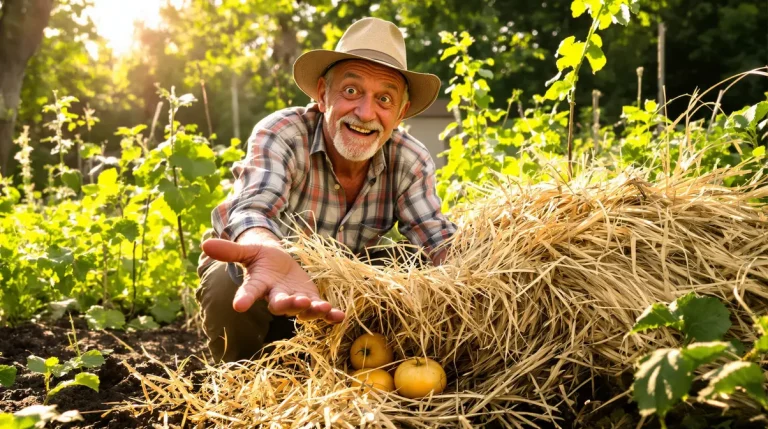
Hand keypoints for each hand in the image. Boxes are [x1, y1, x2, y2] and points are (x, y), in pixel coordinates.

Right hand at [201, 238, 344, 323]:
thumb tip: (204, 244)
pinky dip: (330, 315)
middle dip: (287, 304)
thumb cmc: (261, 257)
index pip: (249, 292)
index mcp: (259, 284)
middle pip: (280, 305)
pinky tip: (340, 316)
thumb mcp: (248, 250)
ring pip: (302, 310)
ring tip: (322, 308)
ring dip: (312, 310)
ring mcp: (294, 301)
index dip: (244, 298)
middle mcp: (275, 297)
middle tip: (294, 302)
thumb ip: (230, 251)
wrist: (279, 263)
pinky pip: (320, 311)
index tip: (238, 306)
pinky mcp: (311, 301)